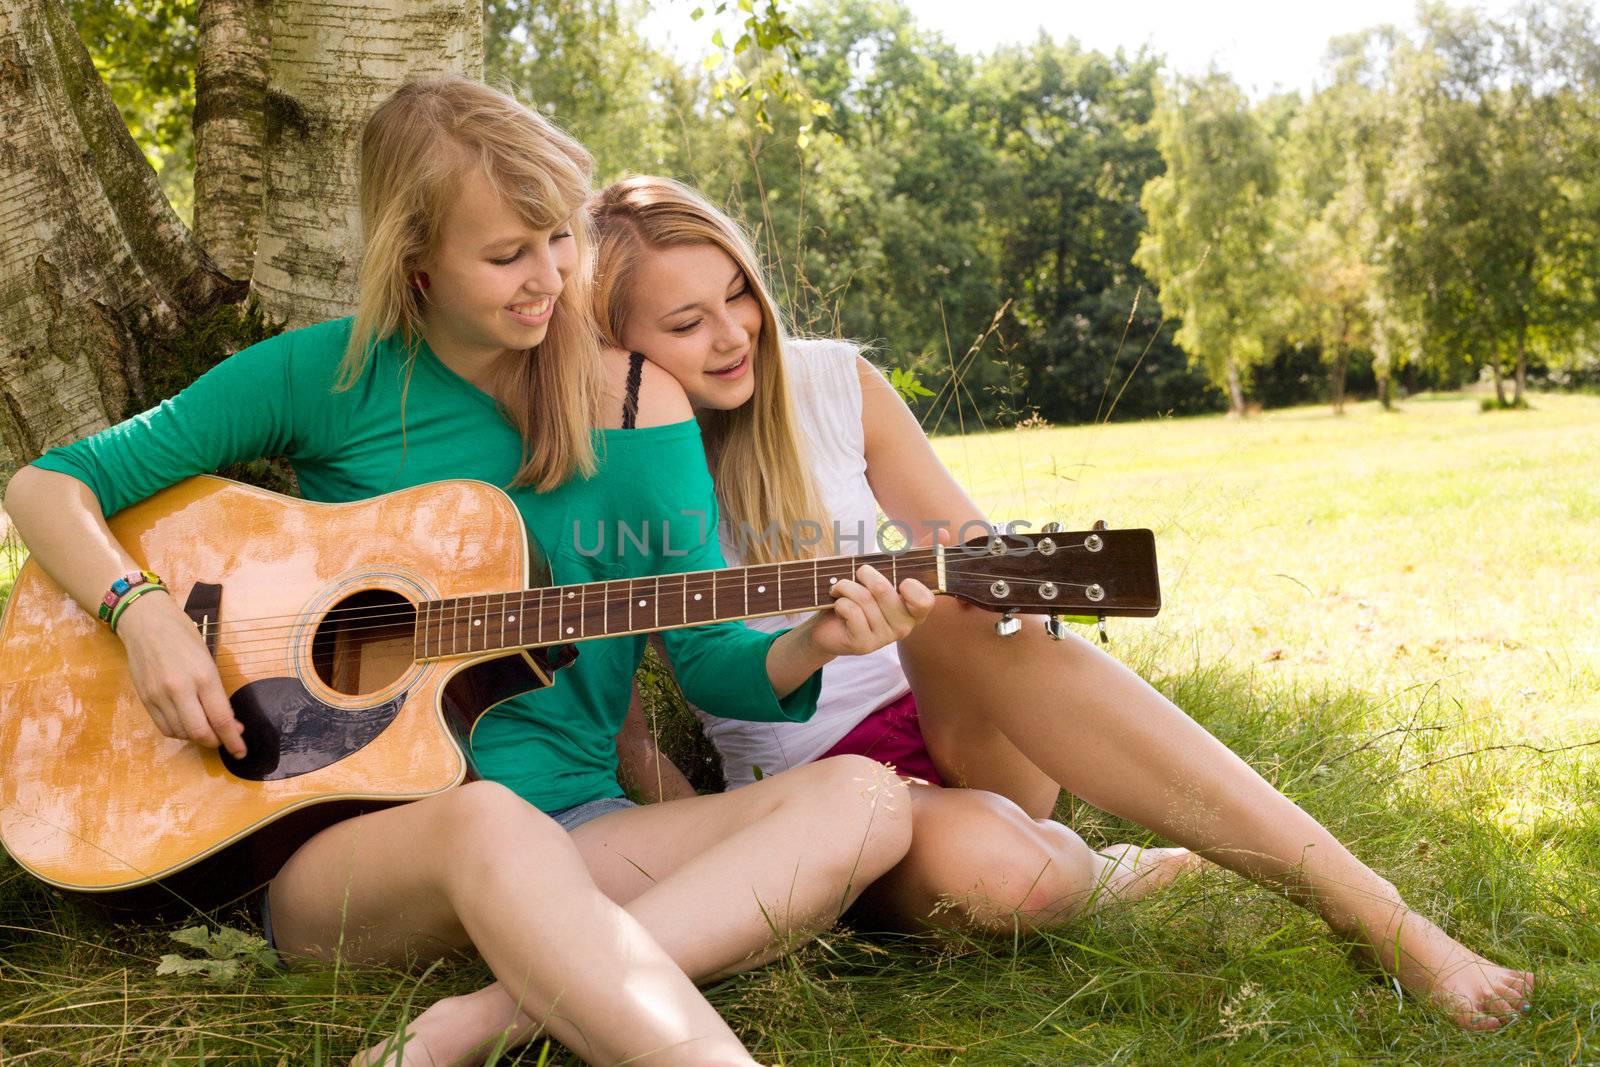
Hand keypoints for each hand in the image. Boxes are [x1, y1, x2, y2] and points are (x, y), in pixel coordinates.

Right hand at [116, 590, 246, 757]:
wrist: (146, 623)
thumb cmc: (184, 636)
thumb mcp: (209, 660)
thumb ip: (216, 692)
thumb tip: (229, 722)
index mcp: (203, 676)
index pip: (221, 719)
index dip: (233, 740)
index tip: (241, 751)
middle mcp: (180, 689)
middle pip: (200, 733)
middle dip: (216, 742)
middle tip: (226, 740)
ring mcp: (159, 696)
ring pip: (181, 734)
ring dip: (198, 738)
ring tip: (208, 729)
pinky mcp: (145, 699)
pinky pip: (164, 727)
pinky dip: (180, 732)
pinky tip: (188, 725)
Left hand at [800, 563, 935, 658]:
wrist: (831, 626)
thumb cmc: (863, 595)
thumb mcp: (888, 571)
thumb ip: (918, 553)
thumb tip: (943, 532)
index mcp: (915, 610)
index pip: (925, 600)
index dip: (911, 587)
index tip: (900, 580)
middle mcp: (904, 627)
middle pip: (884, 590)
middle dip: (865, 573)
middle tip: (858, 573)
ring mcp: (884, 638)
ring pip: (864, 599)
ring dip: (846, 586)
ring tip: (842, 588)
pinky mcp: (863, 644)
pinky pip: (851, 611)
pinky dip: (840, 600)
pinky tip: (839, 605)